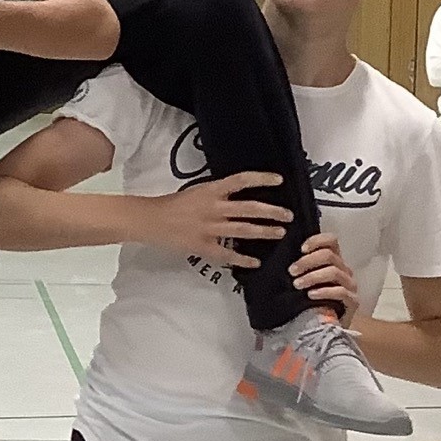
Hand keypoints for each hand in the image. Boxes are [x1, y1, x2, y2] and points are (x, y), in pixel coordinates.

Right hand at [140, 172, 292, 268]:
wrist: (151, 220)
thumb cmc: (174, 203)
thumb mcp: (198, 191)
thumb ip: (218, 193)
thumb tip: (240, 194)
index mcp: (211, 190)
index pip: (241, 180)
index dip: (262, 179)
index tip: (279, 180)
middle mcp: (214, 208)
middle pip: (249, 208)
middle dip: (272, 212)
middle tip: (288, 215)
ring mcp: (210, 228)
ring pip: (243, 230)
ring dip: (264, 231)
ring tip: (280, 233)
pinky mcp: (203, 246)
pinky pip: (227, 254)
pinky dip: (242, 258)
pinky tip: (256, 262)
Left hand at [290, 233, 358, 326]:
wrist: (324, 329)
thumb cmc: (310, 303)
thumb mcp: (303, 283)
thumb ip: (299, 270)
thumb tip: (280, 258)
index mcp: (333, 261)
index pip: (331, 241)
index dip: (317, 241)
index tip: (301, 249)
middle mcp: (344, 270)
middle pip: (330, 255)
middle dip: (307, 261)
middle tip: (291, 271)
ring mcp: (350, 286)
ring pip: (334, 272)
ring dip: (312, 277)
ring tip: (297, 285)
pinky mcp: (353, 301)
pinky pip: (341, 292)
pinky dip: (324, 292)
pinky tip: (310, 295)